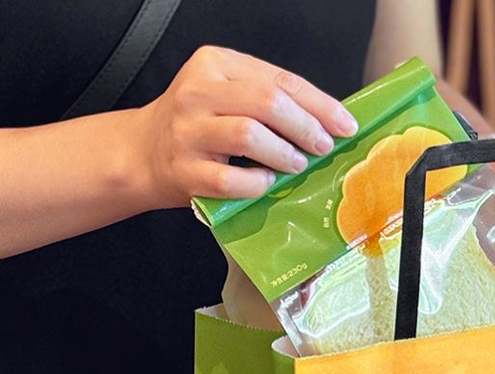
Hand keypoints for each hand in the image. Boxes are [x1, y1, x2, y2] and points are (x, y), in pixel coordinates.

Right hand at [133, 46, 357, 206]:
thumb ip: (268, 100)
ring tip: (297, 165)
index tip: (346, 125)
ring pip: (249, 135)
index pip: (279, 80)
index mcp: (215, 65)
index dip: (319, 105)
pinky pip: (231, 179)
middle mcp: (198, 92)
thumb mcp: (228, 96)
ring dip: (283, 154)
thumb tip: (328, 121)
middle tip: (323, 147)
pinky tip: (266, 183)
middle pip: (267, 103)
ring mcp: (189, 132)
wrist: (144, 152)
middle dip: (305, 127)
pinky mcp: (185, 170)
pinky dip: (256, 183)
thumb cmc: (199, 127)